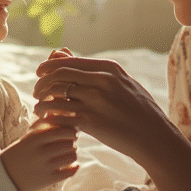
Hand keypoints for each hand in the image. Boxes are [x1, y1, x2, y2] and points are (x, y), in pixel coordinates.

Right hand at [1, 122, 78, 190]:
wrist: (7, 175)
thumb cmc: (22, 151)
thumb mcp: (29, 136)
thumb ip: (44, 124)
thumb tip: (62, 114)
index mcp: (35, 139)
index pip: (61, 131)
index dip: (70, 132)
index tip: (72, 133)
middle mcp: (40, 153)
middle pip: (69, 144)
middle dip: (72, 143)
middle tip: (70, 144)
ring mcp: (44, 167)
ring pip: (71, 157)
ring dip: (73, 154)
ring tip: (68, 154)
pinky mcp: (48, 180)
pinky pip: (70, 172)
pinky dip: (74, 167)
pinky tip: (70, 165)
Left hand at [35, 55, 190, 190]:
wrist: (154, 137)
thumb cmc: (138, 109)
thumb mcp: (121, 83)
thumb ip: (94, 70)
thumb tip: (64, 54)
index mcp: (109, 69)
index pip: (68, 61)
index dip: (49, 67)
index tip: (41, 74)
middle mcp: (101, 81)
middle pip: (59, 75)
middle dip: (42, 82)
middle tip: (37, 90)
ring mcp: (96, 100)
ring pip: (56, 93)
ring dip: (42, 98)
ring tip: (39, 105)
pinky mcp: (91, 121)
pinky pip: (60, 113)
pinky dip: (47, 114)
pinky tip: (44, 118)